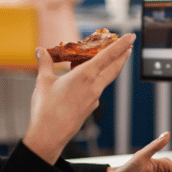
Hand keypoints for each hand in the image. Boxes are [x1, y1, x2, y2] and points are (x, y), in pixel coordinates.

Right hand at [22, 34, 134, 163]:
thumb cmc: (46, 109)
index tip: (131, 36)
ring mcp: (94, 98)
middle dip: (123, 56)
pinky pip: (96, 90)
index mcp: (85, 76)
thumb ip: (45, 63)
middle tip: (129, 46)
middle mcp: (94, 87)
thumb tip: (40, 50)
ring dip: (110, 68)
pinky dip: (96, 81)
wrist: (49, 135)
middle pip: (114, 68)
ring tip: (109, 59)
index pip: (108, 56)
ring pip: (105, 79)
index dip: (121, 45)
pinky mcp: (90, 107)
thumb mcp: (43, 81)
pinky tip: (87, 80)